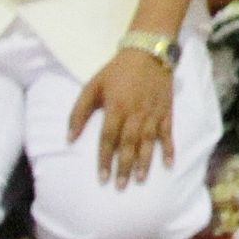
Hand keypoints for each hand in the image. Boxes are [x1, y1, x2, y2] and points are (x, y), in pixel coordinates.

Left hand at [70, 47, 175, 187]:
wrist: (148, 52)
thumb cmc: (117, 71)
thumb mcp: (92, 86)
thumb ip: (79, 112)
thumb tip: (69, 138)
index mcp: (116, 107)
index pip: (108, 138)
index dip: (104, 159)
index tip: (102, 178)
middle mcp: (135, 113)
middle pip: (128, 144)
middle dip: (124, 166)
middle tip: (120, 186)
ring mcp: (153, 113)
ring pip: (148, 141)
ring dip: (144, 161)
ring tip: (140, 179)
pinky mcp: (166, 110)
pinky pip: (168, 132)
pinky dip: (169, 148)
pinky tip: (168, 164)